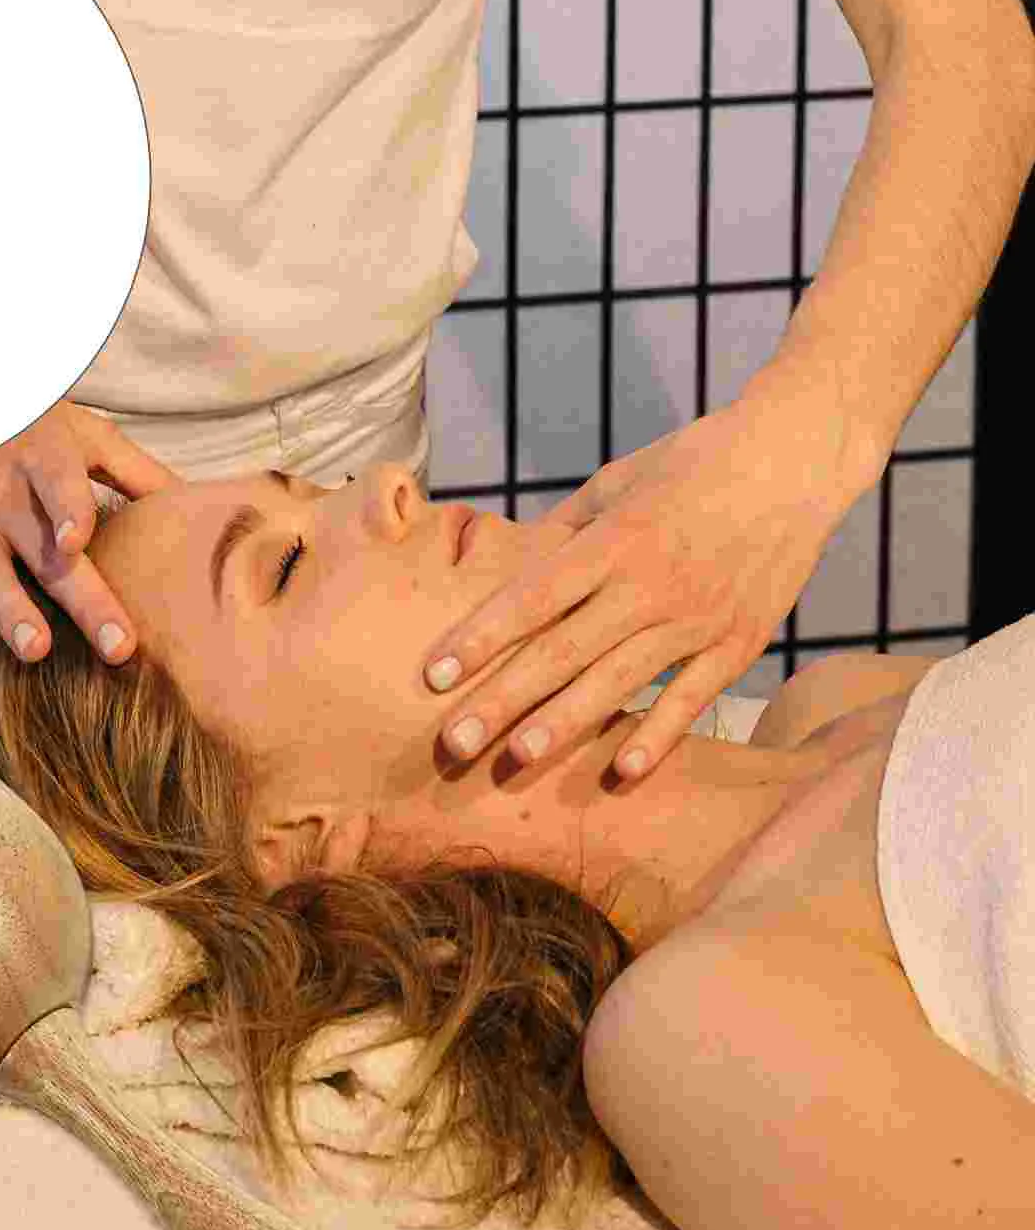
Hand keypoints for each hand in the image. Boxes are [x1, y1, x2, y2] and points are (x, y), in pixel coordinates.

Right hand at [0, 402, 180, 662]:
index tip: (82, 541)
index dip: (72, 511)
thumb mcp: (81, 430)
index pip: (61, 487)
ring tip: (33, 652)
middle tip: (117, 646)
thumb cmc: (24, 423)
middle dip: (81, 601)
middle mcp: (4, 497)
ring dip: (8, 614)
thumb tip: (194, 504)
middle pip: (46, 555)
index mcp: (44, 462)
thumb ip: (135, 469)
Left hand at [421, 389, 881, 781]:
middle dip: (501, 701)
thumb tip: (515, 569)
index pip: (533, 598)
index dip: (480, 637)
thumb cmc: (694, 462)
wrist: (796, 458)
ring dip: (563, 726)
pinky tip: (619, 772)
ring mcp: (697, 617)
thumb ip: (565, 531)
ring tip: (514, 760)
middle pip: (561, 651)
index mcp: (613, 539)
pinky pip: (691, 698)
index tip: (433, 674)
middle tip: (452, 743)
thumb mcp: (618, 481)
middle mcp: (650, 583)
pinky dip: (658, 735)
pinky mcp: (740, 642)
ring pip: (617, 681)